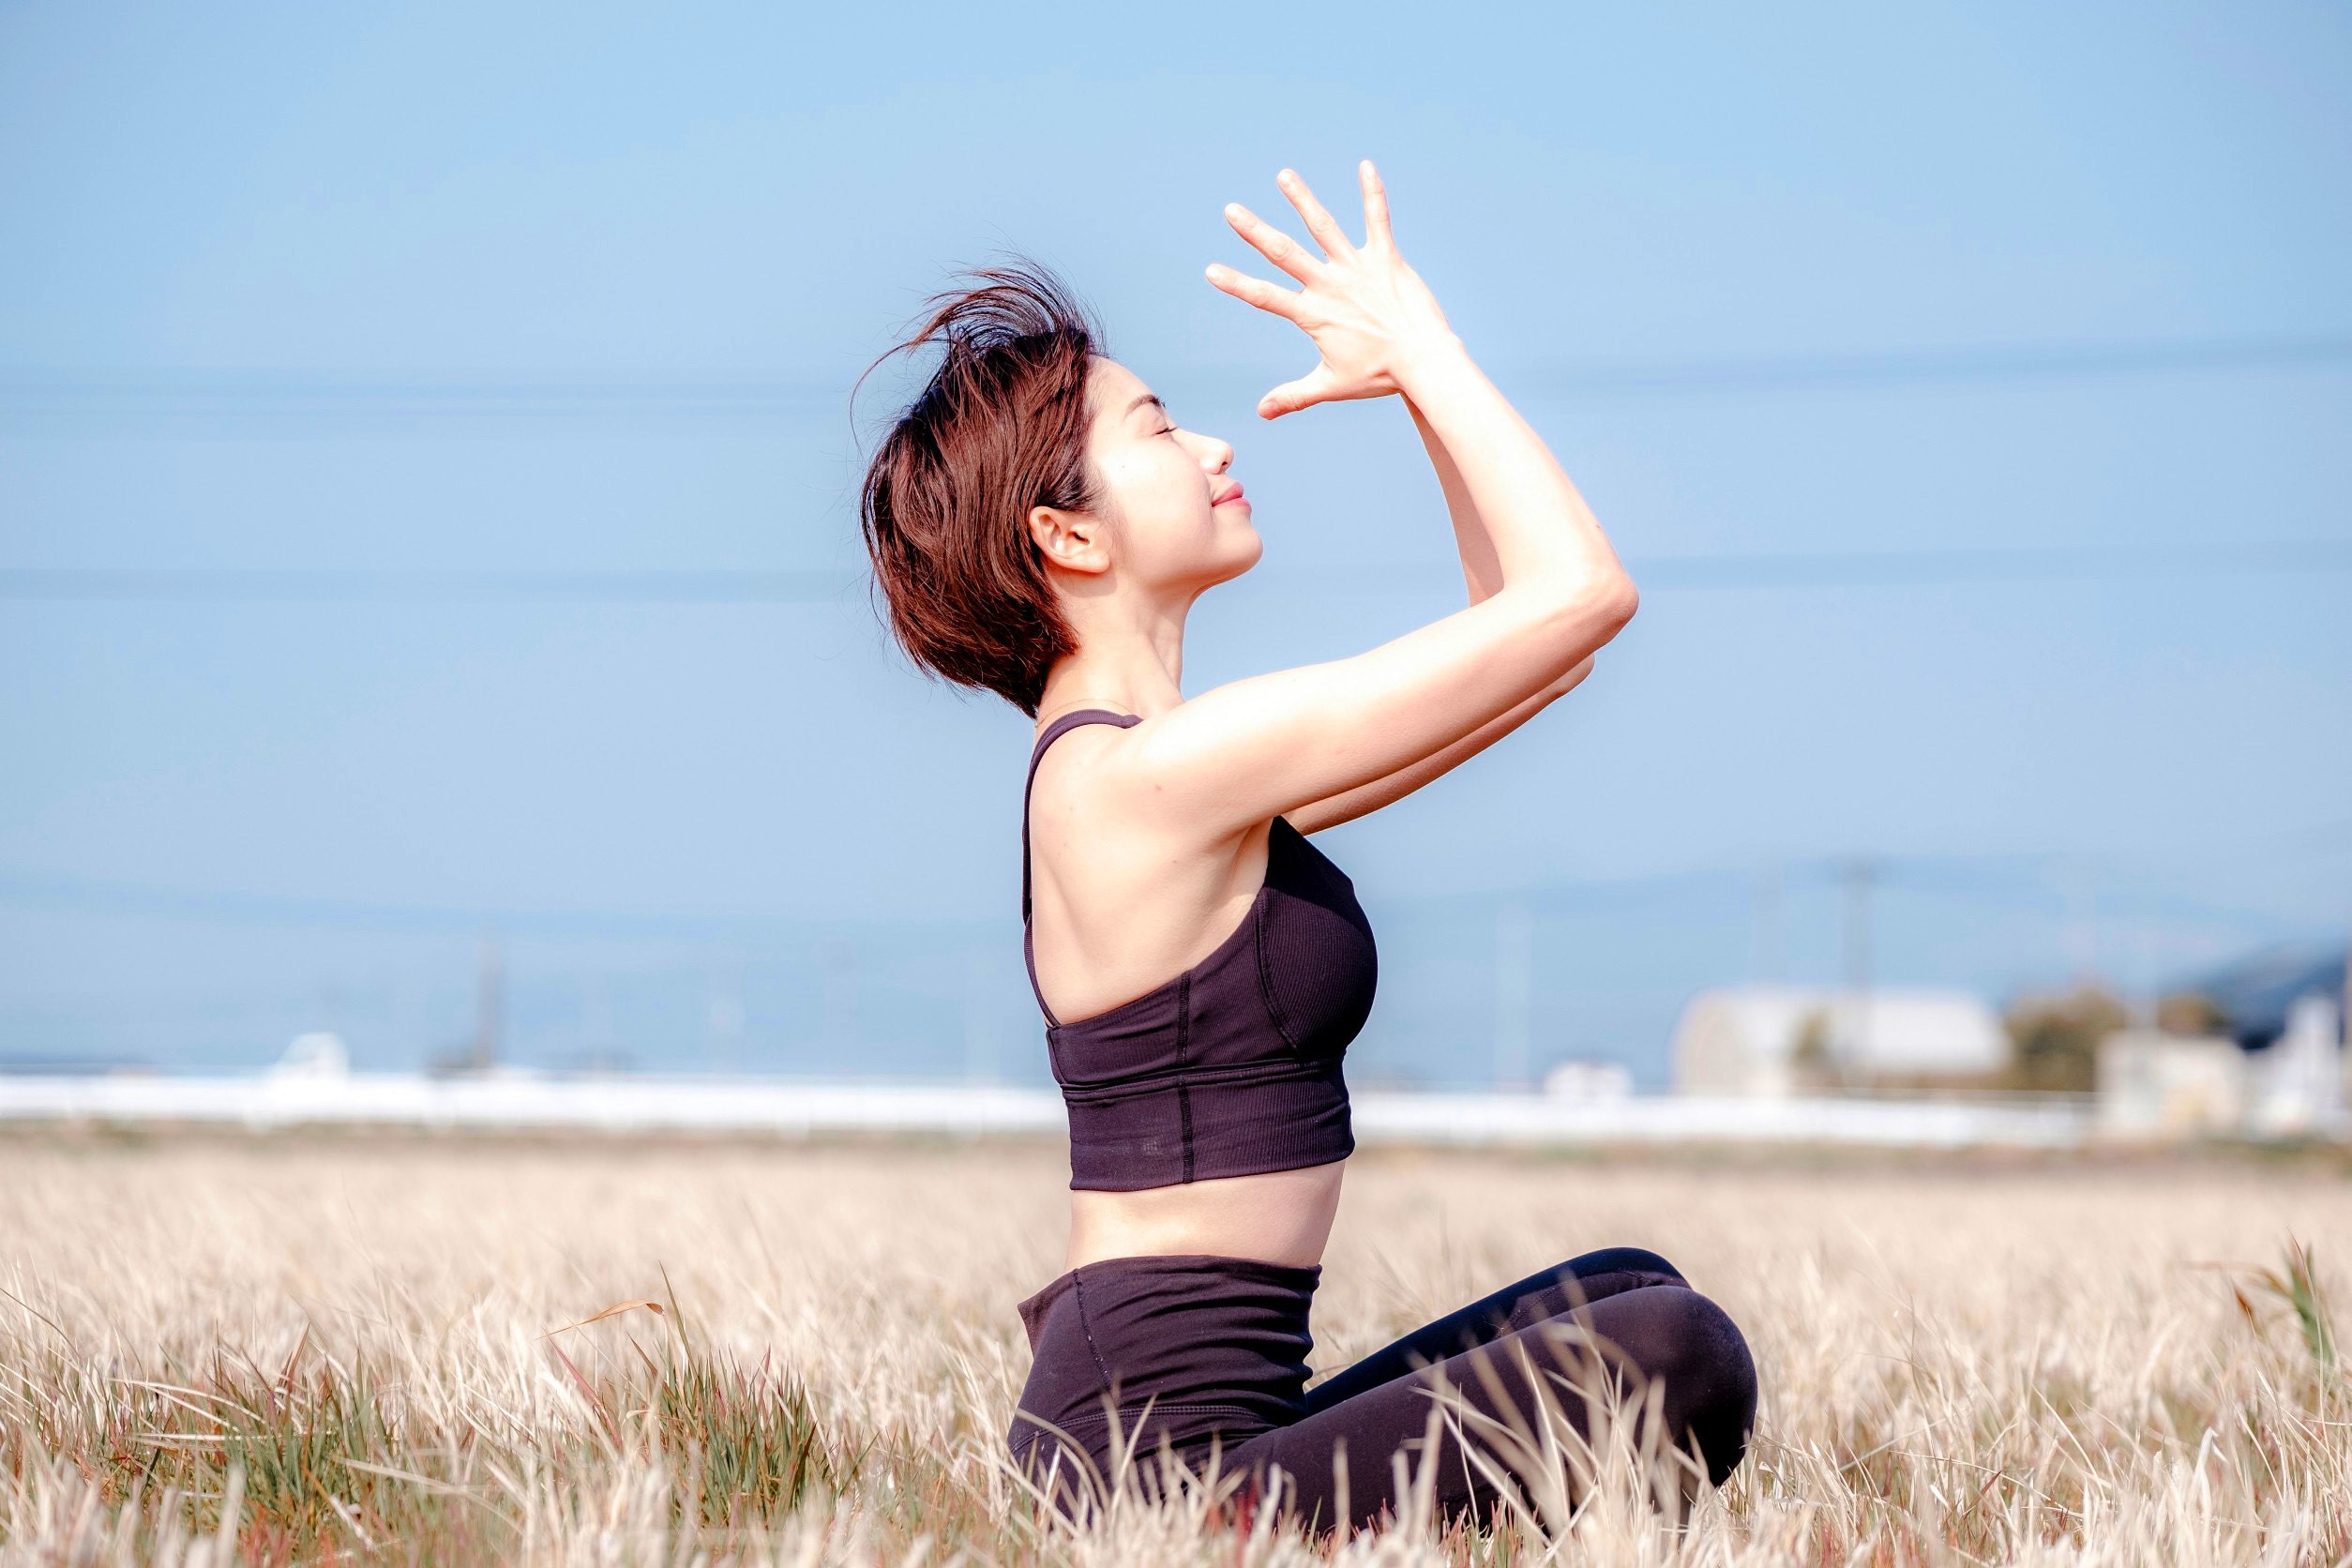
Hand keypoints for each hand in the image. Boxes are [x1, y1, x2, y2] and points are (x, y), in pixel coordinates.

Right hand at [1206, 161, 1457, 419]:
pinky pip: (1377, 219)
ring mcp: (1357, 269)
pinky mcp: (1385, 259)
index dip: (1236, 284)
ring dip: (1302, 200)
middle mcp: (1330, 285)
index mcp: (1314, 314)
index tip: (1210, 271)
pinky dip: (1372, 193)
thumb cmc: (1379, 376)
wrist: (1423, 361)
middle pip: (1285, 253)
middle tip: (1231, 210)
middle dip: (1255, 231)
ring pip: (1323, 227)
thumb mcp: (1330, 385)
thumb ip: (1292, 396)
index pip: (1266, 296)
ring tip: (1284, 175)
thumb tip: (1260, 413)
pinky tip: (1366, 166)